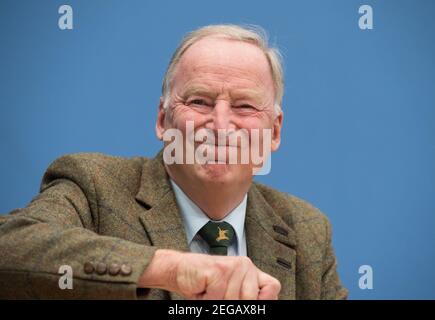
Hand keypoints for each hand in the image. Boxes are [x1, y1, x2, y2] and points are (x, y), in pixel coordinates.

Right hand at [138, 249, 280, 299]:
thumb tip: (260, 304)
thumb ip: (247, 297)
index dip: (264, 301)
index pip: (272, 287)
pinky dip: (207, 300)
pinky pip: (217, 298)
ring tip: (210, 292)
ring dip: (216, 302)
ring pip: (232, 301)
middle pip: (250, 300)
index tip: (251, 305)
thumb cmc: (205, 285)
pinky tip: (203, 289)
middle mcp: (245, 265)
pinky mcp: (218, 270)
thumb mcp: (230, 294)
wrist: (180, 271)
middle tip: (218, 296)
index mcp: (251, 271)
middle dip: (231, 304)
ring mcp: (233, 266)